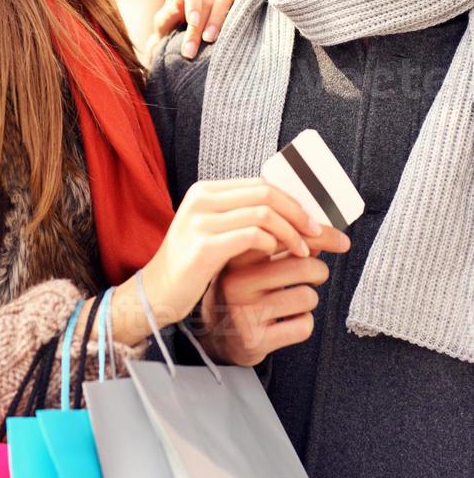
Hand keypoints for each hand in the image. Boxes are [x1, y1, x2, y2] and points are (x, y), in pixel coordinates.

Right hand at [138, 178, 322, 332]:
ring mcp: (200, 221)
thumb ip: (244, 217)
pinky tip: (277, 257)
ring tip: (303, 252)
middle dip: (300, 214)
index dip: (293, 201)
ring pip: (263, 213)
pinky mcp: (203, 246)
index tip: (314, 222)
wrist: (157, 293)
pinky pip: (251, 236)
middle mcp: (201, 199)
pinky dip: (272, 245)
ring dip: (291, 233)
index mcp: (205, 191)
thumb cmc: (192, 266)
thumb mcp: (216, 232)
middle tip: (320, 235)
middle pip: (266, 194)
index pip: (261, 184)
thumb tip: (294, 214)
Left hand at [148, 0, 244, 61]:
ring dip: (219, 17)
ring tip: (210, 39)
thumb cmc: (170, 29)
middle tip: (194, 46)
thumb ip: (168, 13)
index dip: (194, 3)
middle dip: (203, 22)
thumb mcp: (163, 24)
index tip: (192, 22)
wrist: (182, 40)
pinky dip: (242, 5)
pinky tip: (236, 23)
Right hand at [197, 224, 350, 366]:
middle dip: (319, 271)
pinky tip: (286, 322)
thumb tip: (324, 235)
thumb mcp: (257, 262)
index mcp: (238, 255)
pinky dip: (303, 324)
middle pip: (304, 266)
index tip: (339, 241)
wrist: (216, 334)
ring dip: (309, 299)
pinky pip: (303, 326)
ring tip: (293, 300)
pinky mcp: (256, 340)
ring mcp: (245, 312)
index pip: (287, 236)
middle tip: (315, 275)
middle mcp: (238, 281)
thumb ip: (287, 245)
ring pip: (308, 297)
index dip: (321, 236)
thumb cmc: (244, 291)